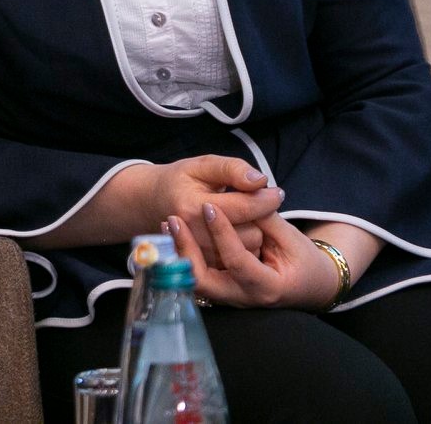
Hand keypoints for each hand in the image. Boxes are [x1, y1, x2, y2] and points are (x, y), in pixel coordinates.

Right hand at [139, 156, 282, 266]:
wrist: (154, 203)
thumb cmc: (181, 180)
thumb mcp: (202, 165)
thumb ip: (232, 169)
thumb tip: (260, 180)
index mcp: (192, 206)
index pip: (243, 207)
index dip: (265, 198)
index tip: (277, 192)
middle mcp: (195, 234)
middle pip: (250, 233)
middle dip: (261, 219)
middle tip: (261, 204)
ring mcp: (200, 254)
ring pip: (249, 249)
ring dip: (255, 234)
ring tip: (248, 218)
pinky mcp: (205, 265)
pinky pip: (241, 260)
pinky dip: (245, 246)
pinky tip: (239, 231)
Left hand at [169, 205, 340, 309]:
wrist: (309, 286)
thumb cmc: (303, 260)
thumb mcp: (291, 237)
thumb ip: (265, 217)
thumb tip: (246, 191)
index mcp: (267, 286)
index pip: (237, 261)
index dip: (223, 232)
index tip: (210, 206)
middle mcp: (244, 297)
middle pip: (204, 281)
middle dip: (186, 250)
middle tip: (174, 220)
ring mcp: (230, 297)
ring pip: (194, 281)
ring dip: (179, 252)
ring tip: (168, 223)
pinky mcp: (222, 291)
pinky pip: (197, 277)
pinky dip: (183, 255)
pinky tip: (174, 233)